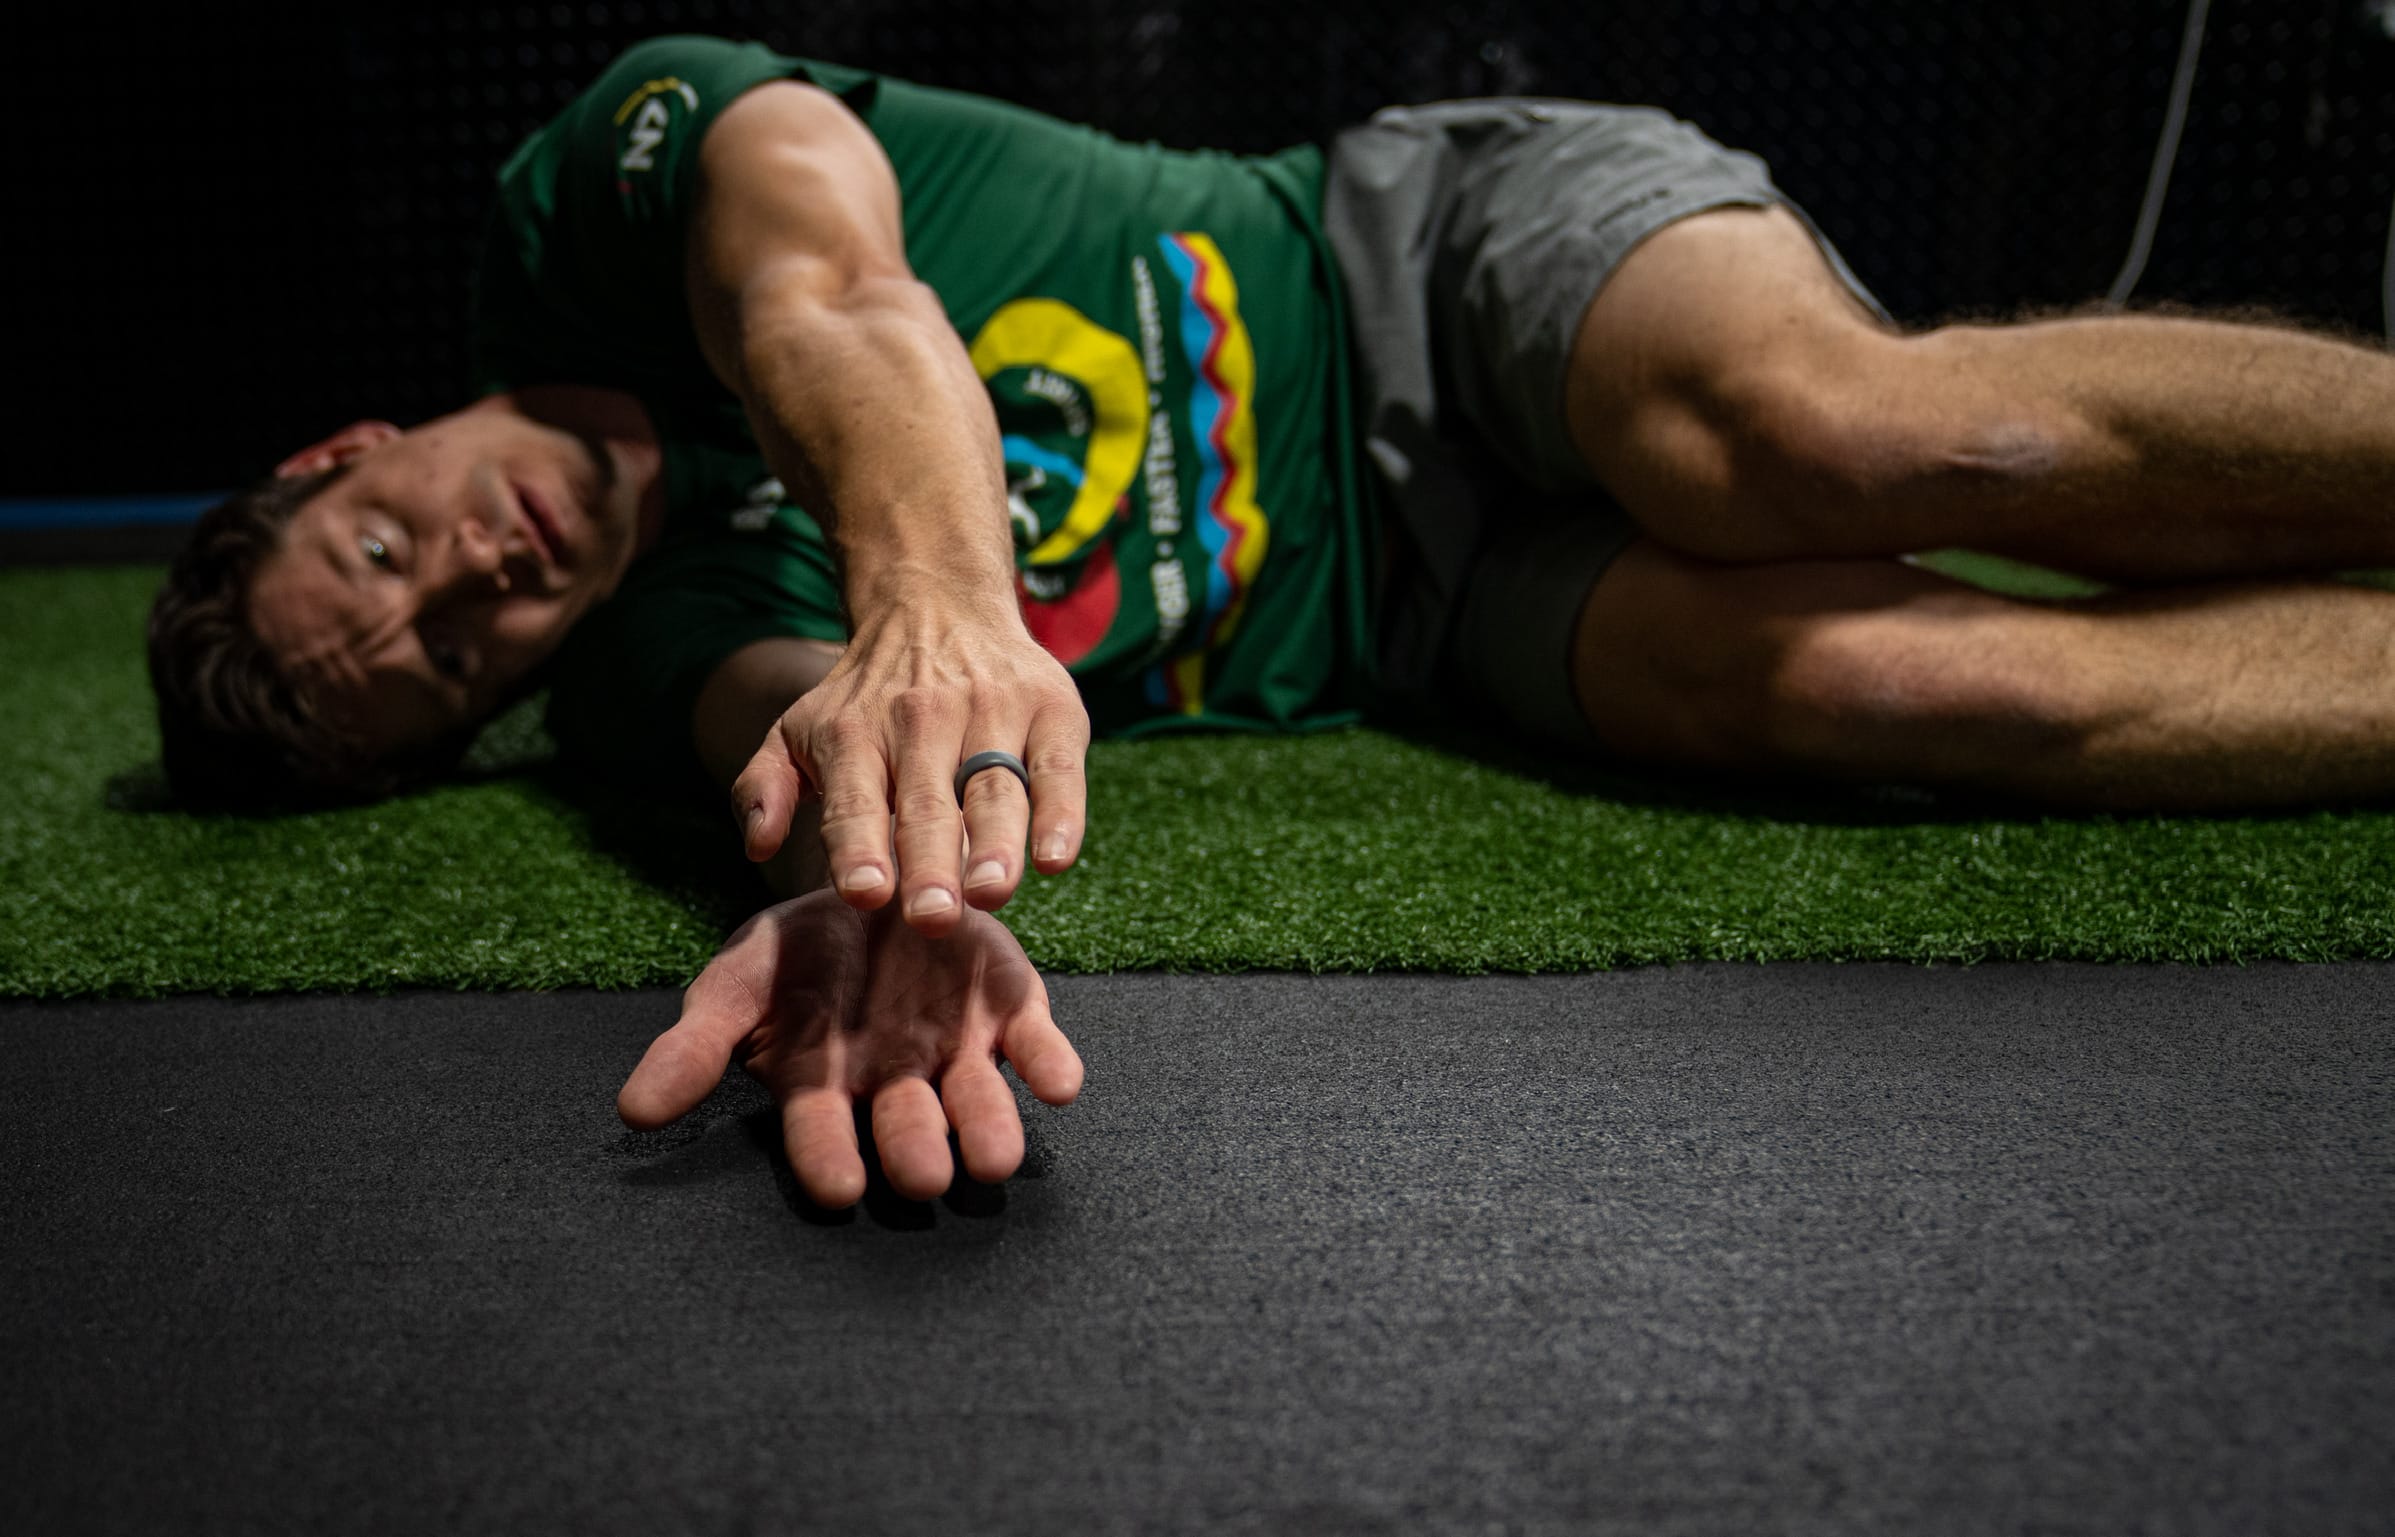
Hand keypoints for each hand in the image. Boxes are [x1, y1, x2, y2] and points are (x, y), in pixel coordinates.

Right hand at [616, 887, 1084, 1206]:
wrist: (873, 884)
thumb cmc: (796, 952)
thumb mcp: (740, 980)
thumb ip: (697, 1045)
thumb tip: (632, 1111)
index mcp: (824, 1082)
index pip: (821, 1130)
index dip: (828, 1156)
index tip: (836, 1187)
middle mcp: (896, 1079)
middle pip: (907, 1127)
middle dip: (915, 1153)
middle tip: (923, 1177)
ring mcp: (958, 1051)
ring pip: (977, 1103)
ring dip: (988, 1129)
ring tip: (997, 1157)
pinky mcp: (1012, 1015)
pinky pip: (1036, 1046)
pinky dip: (1050, 1064)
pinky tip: (1061, 1081)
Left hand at [731, 604, 1090, 937]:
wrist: (939, 604)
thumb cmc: (866, 698)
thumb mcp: (796, 729)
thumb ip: (764, 788)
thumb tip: (759, 846)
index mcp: (855, 735)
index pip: (855, 801)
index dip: (859, 846)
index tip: (865, 891)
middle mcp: (922, 720)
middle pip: (928, 804)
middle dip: (929, 861)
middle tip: (933, 917)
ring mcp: (993, 712)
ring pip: (994, 789)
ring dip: (995, 843)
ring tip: (992, 891)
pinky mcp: (1052, 711)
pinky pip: (1059, 769)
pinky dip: (1062, 814)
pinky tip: (1056, 859)